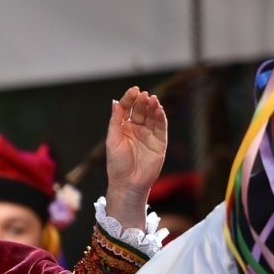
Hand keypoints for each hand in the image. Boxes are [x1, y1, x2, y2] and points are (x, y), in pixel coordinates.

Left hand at [103, 86, 167, 231]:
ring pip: (152, 116)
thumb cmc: (117, 164)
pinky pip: (161, 127)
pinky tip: (159, 109)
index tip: (133, 90)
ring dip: (152, 107)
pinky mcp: (159, 142)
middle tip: (143, 94)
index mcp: (123, 128)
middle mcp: (136, 129)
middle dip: (142, 101)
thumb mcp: (113, 140)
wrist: (128, 183)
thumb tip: (115, 102)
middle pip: (140, 110)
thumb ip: (115, 121)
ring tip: (152, 99)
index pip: (127, 109)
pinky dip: (161, 117)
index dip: (130, 99)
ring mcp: (149, 135)